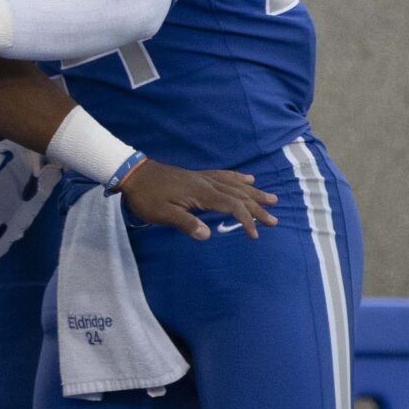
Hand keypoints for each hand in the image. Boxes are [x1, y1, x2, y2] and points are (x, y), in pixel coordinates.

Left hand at [120, 162, 277, 239]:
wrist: (133, 173)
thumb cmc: (146, 197)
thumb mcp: (162, 214)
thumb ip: (185, 223)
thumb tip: (207, 235)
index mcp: (202, 193)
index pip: (232, 206)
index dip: (246, 220)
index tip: (254, 234)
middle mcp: (207, 183)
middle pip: (238, 195)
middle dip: (257, 208)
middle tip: (274, 219)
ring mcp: (203, 178)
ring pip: (235, 185)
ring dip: (253, 193)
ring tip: (271, 198)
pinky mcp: (197, 176)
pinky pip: (224, 176)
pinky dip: (238, 178)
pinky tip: (247, 179)